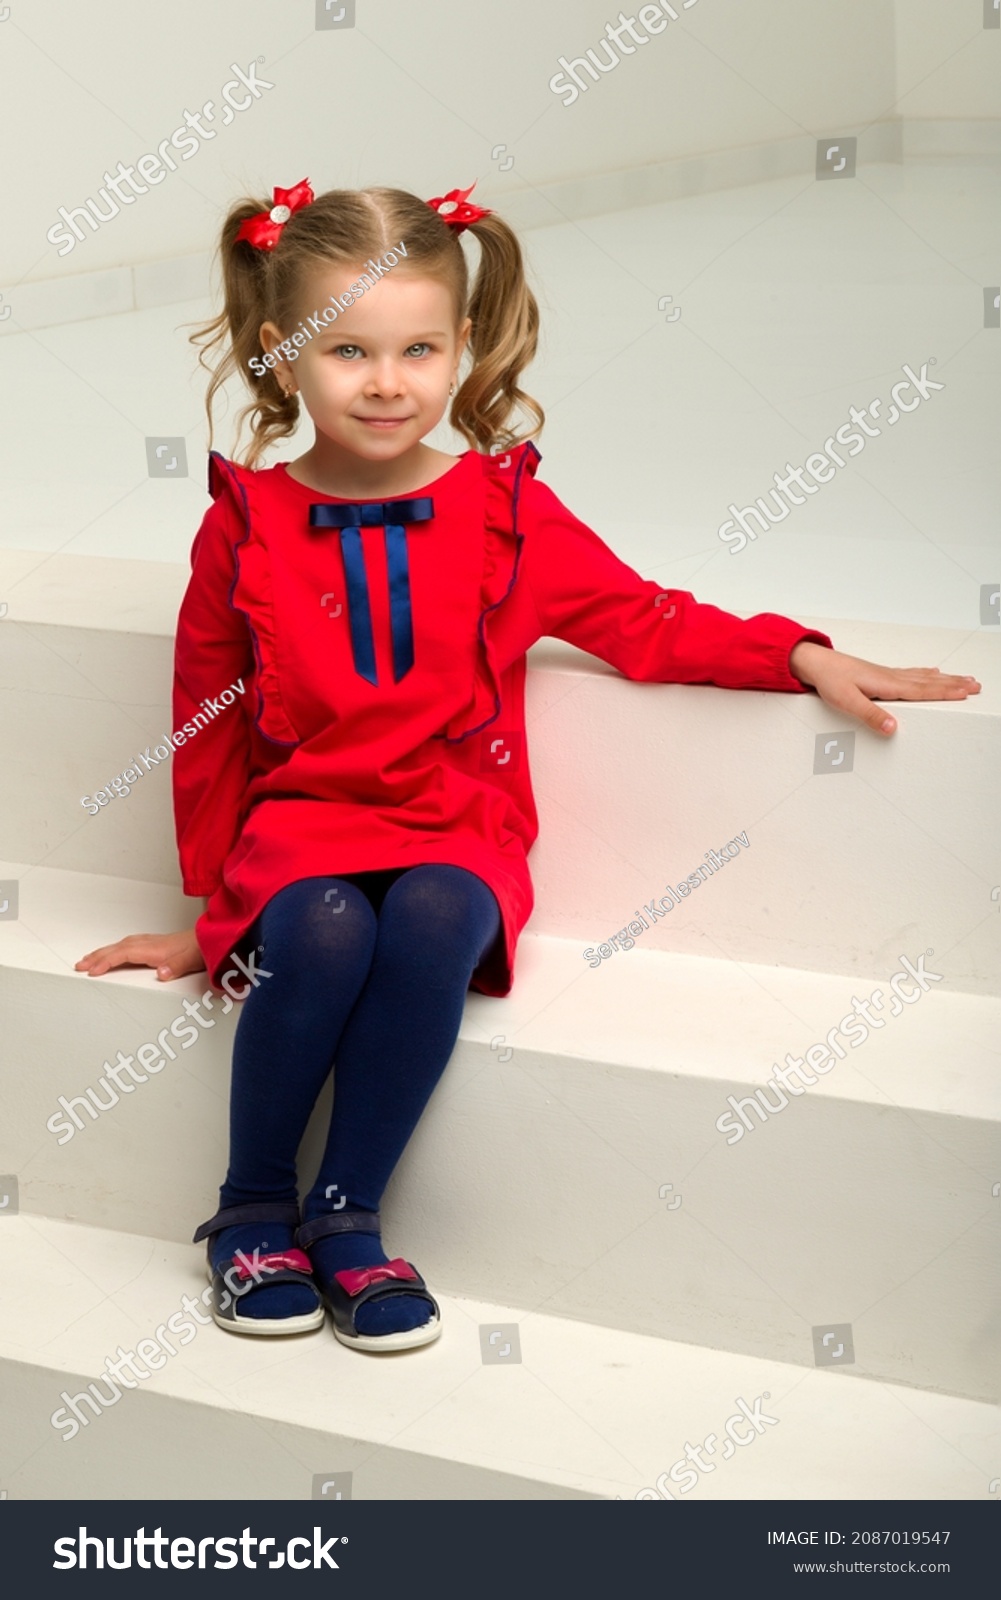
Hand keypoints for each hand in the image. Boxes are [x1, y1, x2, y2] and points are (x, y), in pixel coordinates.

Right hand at [75, 928, 205, 980]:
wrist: (211, 937)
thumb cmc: (201, 948)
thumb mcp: (192, 959)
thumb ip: (176, 966)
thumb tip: (161, 974)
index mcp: (155, 949)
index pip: (124, 954)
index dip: (107, 961)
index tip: (92, 970)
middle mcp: (150, 944)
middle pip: (117, 948)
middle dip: (97, 956)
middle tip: (79, 966)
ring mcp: (151, 942)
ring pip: (120, 946)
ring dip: (103, 952)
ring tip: (88, 960)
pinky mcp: (154, 944)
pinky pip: (127, 945)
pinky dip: (114, 950)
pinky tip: (112, 953)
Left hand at [789, 642, 980, 735]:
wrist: (816, 663)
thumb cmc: (829, 681)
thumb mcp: (847, 702)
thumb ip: (870, 715)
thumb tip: (893, 729)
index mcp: (887, 685)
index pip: (923, 691)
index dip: (946, 692)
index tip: (967, 693)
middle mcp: (891, 677)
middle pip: (930, 682)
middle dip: (954, 685)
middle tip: (977, 686)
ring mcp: (887, 674)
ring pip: (924, 677)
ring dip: (945, 679)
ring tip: (964, 680)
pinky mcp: (881, 674)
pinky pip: (912, 674)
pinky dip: (926, 674)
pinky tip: (932, 672)